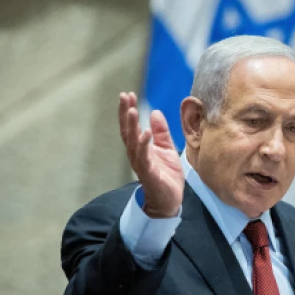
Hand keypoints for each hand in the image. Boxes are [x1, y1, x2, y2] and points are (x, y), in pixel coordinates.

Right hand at [118, 92, 184, 217]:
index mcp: (140, 148)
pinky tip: (146, 133)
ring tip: (131, 110)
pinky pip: (144, 157)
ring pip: (133, 142)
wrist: (170, 200)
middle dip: (125, 113)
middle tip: (124, 96)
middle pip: (127, 131)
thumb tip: (155, 112)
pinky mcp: (149, 173)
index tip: (128, 94)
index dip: (128, 110)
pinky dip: (144, 145)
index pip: (131, 126)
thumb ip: (161, 132)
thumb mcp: (167, 149)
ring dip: (131, 126)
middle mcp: (137, 154)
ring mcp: (141, 164)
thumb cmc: (166, 175)